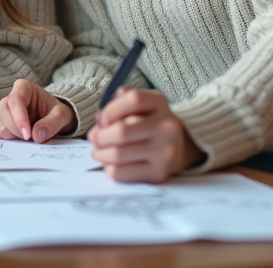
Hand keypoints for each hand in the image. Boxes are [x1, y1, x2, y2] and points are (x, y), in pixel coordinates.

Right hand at [0, 78, 76, 142]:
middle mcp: (10, 96)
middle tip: (30, 138)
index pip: (15, 101)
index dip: (19, 119)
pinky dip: (1, 136)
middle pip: (2, 110)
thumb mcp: (62, 116)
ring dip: (8, 134)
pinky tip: (15, 139)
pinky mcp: (0, 121)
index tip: (27, 136)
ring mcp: (3, 109)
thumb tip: (37, 136)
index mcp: (24, 88)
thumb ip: (52, 124)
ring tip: (24, 138)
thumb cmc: (56, 113)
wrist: (53, 118)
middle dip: (15, 128)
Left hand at [87, 88, 203, 182]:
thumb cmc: (148, 122)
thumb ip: (118, 103)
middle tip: (94, 138)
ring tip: (98, 150)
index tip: (101, 119)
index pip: (134, 100)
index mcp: (159, 103)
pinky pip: (120, 172)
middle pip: (122, 131)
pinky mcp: (158, 173)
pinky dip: (108, 167)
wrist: (178, 147)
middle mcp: (166, 127)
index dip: (110, 110)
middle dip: (100, 136)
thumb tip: (101, 121)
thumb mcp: (139, 105)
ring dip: (100, 153)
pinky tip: (109, 163)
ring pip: (118, 154)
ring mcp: (164, 152)